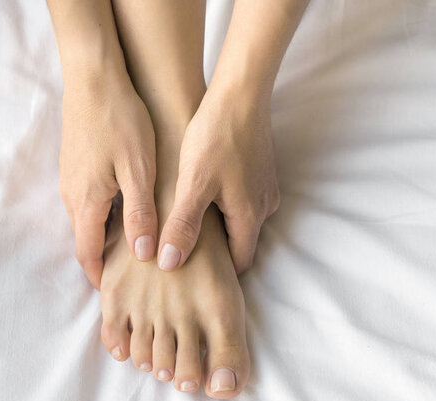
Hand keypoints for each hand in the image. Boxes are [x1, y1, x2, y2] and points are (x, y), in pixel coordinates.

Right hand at [59, 72, 157, 288]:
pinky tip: (130, 214)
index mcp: (86, 201)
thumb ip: (140, 213)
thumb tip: (142, 253)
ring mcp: (72, 179)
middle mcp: (72, 195)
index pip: (87, 253)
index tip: (119, 291)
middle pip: (87, 240)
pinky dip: (106, 218)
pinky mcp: (78, 166)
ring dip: (108, 239)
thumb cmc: (121, 121)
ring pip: (89, 221)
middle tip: (134, 274)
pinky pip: (90, 203)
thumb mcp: (138, 170)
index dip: (102, 276)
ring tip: (137, 248)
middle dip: (106, 261)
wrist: (96, 78)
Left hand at [157, 87, 279, 273]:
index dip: (217, 269)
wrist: (240, 94)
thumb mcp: (194, 184)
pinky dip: (225, 202)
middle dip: (215, 247)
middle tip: (183, 242)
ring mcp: (266, 188)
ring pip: (241, 219)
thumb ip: (183, 226)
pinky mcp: (262, 171)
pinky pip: (244, 198)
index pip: (239, 262)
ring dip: (219, 222)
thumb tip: (170, 264)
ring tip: (189, 213)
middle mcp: (264, 207)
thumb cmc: (216, 137)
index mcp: (249, 216)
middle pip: (240, 241)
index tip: (190, 267)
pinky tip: (205, 187)